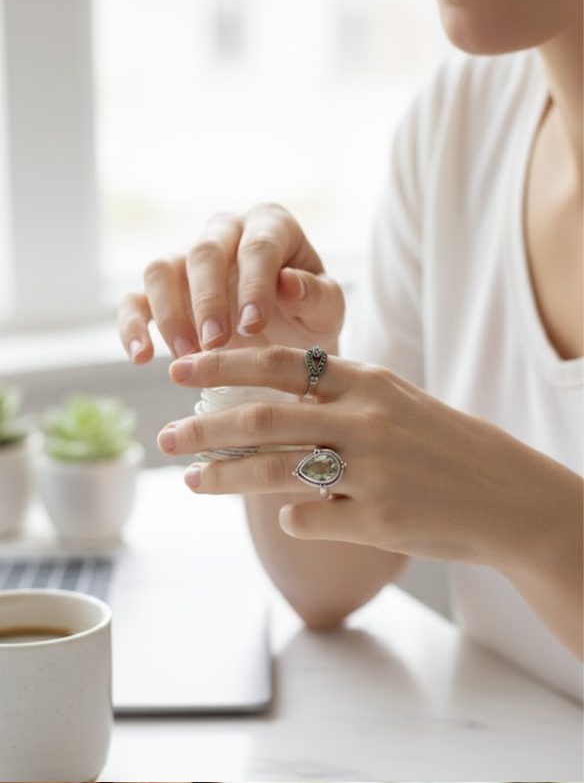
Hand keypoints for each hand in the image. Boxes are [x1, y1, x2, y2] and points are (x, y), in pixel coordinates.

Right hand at [117, 203, 344, 361]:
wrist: (289, 340)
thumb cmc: (310, 316)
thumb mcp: (327, 310)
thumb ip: (316, 295)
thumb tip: (287, 282)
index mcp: (271, 226)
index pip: (258, 245)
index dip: (254, 284)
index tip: (253, 326)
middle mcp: (225, 233)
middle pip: (204, 252)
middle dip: (208, 299)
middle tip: (216, 343)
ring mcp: (188, 260)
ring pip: (162, 269)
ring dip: (170, 312)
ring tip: (187, 355)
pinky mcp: (160, 292)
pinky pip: (135, 300)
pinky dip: (132, 326)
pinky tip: (140, 357)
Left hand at [157, 344, 530, 566]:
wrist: (507, 495)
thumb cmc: (444, 445)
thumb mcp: (396, 401)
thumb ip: (339, 397)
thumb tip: (275, 403)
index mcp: (368, 383)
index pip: (281, 362)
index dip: (223, 363)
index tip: (180, 367)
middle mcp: (365, 421)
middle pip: (263, 420)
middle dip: (202, 428)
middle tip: (164, 438)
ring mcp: (372, 472)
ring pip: (274, 473)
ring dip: (223, 477)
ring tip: (191, 481)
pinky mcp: (377, 520)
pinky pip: (309, 518)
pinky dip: (288, 515)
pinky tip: (287, 514)